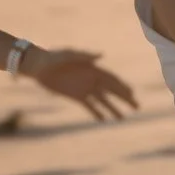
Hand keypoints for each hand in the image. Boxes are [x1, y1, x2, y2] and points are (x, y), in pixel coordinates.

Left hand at [21, 45, 137, 119]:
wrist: (38, 66)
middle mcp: (92, 80)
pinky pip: (89, 106)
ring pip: (103, 101)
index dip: (123, 87)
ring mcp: (85, 89)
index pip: (112, 80)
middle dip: (124, 99)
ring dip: (113, 109)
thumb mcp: (68, 54)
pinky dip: (96, 112)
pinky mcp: (76, 96)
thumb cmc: (53, 56)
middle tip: (136, 107)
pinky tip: (104, 120)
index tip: (132, 94)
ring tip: (122, 118)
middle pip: (112, 91)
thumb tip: (101, 55)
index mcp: (93, 69)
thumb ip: (84, 56)